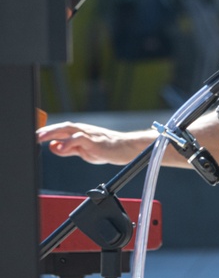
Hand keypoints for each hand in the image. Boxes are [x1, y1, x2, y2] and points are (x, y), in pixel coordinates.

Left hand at [37, 121, 151, 164]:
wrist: (127, 148)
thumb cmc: (107, 149)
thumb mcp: (84, 151)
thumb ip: (68, 149)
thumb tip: (53, 146)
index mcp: (79, 132)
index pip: (59, 130)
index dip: (45, 132)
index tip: (32, 137)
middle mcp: (82, 130)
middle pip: (61, 127)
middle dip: (45, 131)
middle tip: (32, 136)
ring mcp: (89, 134)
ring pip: (68, 129)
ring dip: (53, 132)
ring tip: (41, 138)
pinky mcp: (95, 140)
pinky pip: (80, 139)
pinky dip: (69, 142)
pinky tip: (61, 147)